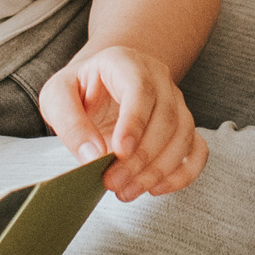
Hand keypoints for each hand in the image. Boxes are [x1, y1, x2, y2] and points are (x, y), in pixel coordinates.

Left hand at [37, 42, 207, 201]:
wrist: (99, 86)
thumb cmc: (78, 90)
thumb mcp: (57, 98)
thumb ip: (69, 122)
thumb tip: (92, 156)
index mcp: (125, 63)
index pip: (140, 88)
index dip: (134, 121)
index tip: (119, 151)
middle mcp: (158, 78)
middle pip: (166, 117)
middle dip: (141, 157)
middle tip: (113, 183)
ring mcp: (176, 102)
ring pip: (184, 136)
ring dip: (158, 170)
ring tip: (126, 191)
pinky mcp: (184, 126)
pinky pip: (197, 150)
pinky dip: (183, 174)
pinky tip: (155, 189)